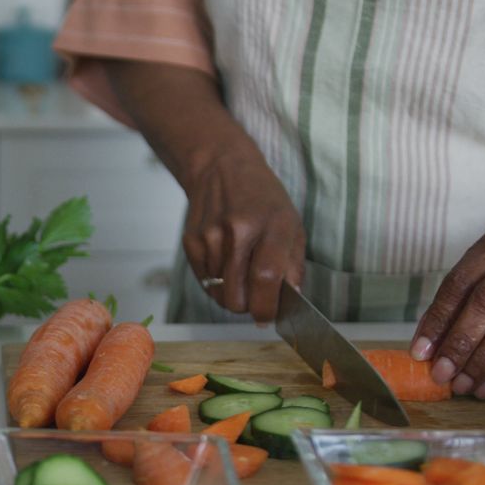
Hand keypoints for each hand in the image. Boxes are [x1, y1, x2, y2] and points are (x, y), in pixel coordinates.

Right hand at [181, 151, 305, 321]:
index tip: (269, 317)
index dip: (267, 307)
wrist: (221, 167)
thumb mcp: (291, 225)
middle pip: (237, 296)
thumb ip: (293, 267)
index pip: (266, 278)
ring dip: (231, 293)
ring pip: (219, 294)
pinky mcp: (191, 241)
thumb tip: (289, 304)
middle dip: (248, 306)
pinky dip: (216, 282)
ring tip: (240, 271)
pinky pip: (204, 282)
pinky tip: (224, 261)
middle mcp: (239, 230)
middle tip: (256, 295)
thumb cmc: (263, 199)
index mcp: (272, 225)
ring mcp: (210, 236)